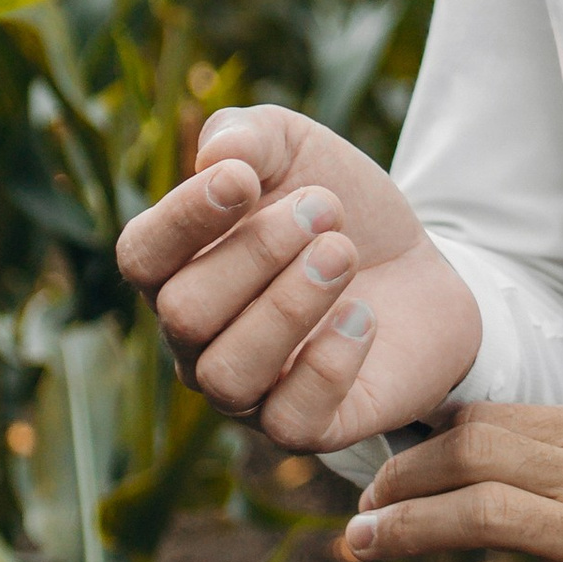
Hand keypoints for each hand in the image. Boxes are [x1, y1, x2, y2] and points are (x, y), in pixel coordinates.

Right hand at [114, 105, 483, 450]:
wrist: (421, 263)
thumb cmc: (336, 208)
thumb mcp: (294, 147)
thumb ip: (245, 135)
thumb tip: (216, 155)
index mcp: (179, 268)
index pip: (141, 256)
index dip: (182, 218)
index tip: (243, 179)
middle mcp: (197, 340)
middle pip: (185, 313)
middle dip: (256, 252)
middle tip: (325, 209)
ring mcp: (248, 392)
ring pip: (227, 375)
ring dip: (289, 306)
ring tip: (343, 253)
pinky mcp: (307, 426)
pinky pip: (290, 423)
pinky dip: (328, 365)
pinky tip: (364, 316)